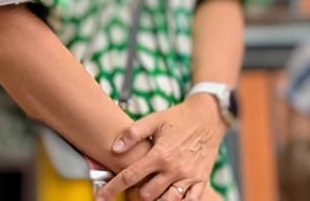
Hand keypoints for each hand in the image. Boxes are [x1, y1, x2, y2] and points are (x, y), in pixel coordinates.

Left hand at [98, 96, 225, 200]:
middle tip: (133, 186)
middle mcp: (174, 169)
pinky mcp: (201, 181)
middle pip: (147, 194)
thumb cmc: (179, 118)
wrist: (209, 117)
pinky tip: (169, 196)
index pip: (131, 176)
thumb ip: (133, 133)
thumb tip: (114, 148)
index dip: (112, 188)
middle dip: (136, 193)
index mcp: (160, 154)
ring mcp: (189, 177)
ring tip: (150, 190)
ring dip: (156, 199)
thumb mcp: (155, 119)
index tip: (100, 197)